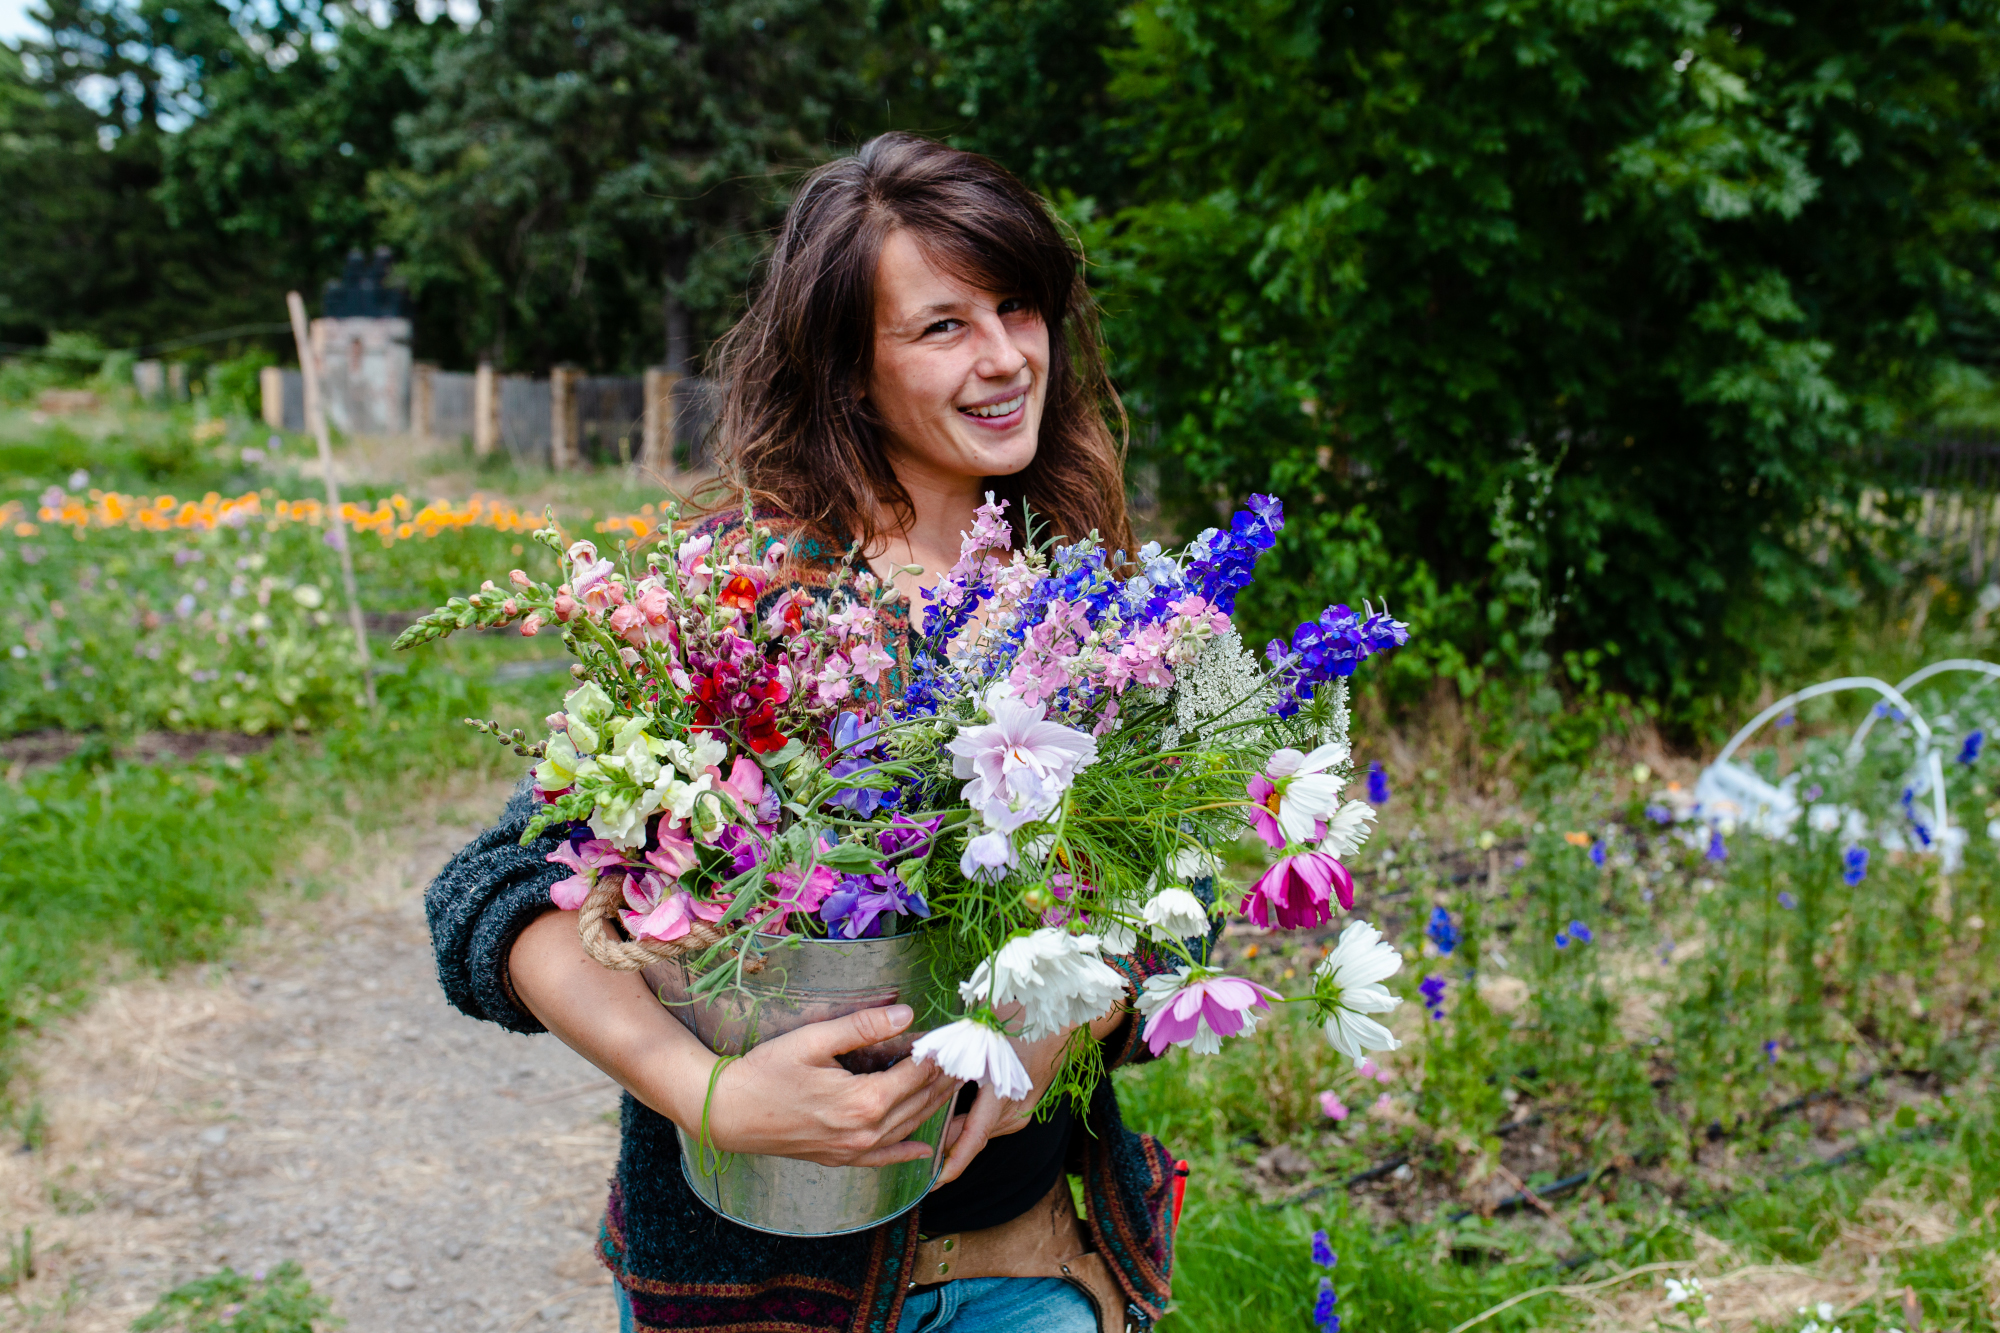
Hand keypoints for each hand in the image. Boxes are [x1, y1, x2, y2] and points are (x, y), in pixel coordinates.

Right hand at [704, 1004, 959, 1167]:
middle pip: (919, 1101)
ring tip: (954, 1085)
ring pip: (908, 1127)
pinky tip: (925, 1150)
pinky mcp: (840, 1159)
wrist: (729, 1114)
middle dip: (944, 1078)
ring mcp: (854, 1151)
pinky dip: (908, 1153)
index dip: (939, 1053)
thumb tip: (907, 1014)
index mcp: (864, 1100)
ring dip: (934, 1106)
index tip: (959, 1036)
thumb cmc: (766, 1071)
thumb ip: (862, 1027)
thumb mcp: (814, 1040)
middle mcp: (866, 1131)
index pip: (917, 1073)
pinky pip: (884, 1159)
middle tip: (967, 1057)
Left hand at [932, 1025, 1070, 1185]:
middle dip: (943, 1147)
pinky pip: (988, 1123)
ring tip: (925, 1138)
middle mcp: (1013, 1111)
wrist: (1062, 1027)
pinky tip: (949, 1119)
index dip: (953, 1162)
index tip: (934, 1181)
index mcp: (1001, 1095)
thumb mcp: (981, 1034)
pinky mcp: (1020, 1109)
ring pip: (979, 1132)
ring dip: (954, 1134)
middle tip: (912, 1155)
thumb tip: (919, 1061)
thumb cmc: (1022, 1022)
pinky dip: (968, 1124)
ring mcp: (1019, 1112)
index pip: (974, 1137)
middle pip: (971, 1137)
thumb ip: (951, 1052)